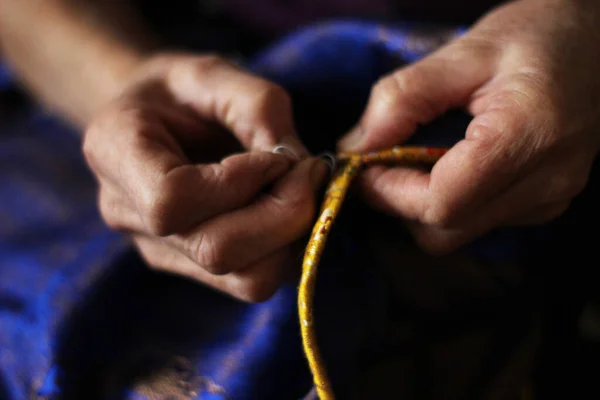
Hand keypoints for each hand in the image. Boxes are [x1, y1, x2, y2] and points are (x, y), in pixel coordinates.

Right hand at [83, 53, 326, 300]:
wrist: (153, 118)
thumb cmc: (180, 91)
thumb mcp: (214, 72)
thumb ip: (257, 107)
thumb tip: (297, 165)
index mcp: (114, 152)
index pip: (171, 201)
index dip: (238, 182)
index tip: (274, 155)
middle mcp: (128, 214)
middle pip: (216, 252)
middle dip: (284, 214)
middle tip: (311, 171)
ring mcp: (160, 249)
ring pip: (246, 280)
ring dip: (292, 235)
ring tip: (300, 189)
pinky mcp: (193, 268)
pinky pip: (253, 279)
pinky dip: (287, 246)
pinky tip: (286, 207)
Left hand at [338, 0, 599, 253]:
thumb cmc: (537, 34)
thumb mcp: (463, 52)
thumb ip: (402, 99)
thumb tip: (355, 147)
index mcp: (527, 137)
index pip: (440, 204)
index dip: (389, 192)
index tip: (364, 163)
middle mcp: (546, 182)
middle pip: (445, 231)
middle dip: (399, 202)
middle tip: (380, 160)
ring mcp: (551, 199)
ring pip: (459, 233)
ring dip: (422, 203)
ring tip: (415, 156)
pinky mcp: (546, 203)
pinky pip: (479, 222)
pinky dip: (450, 201)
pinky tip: (448, 163)